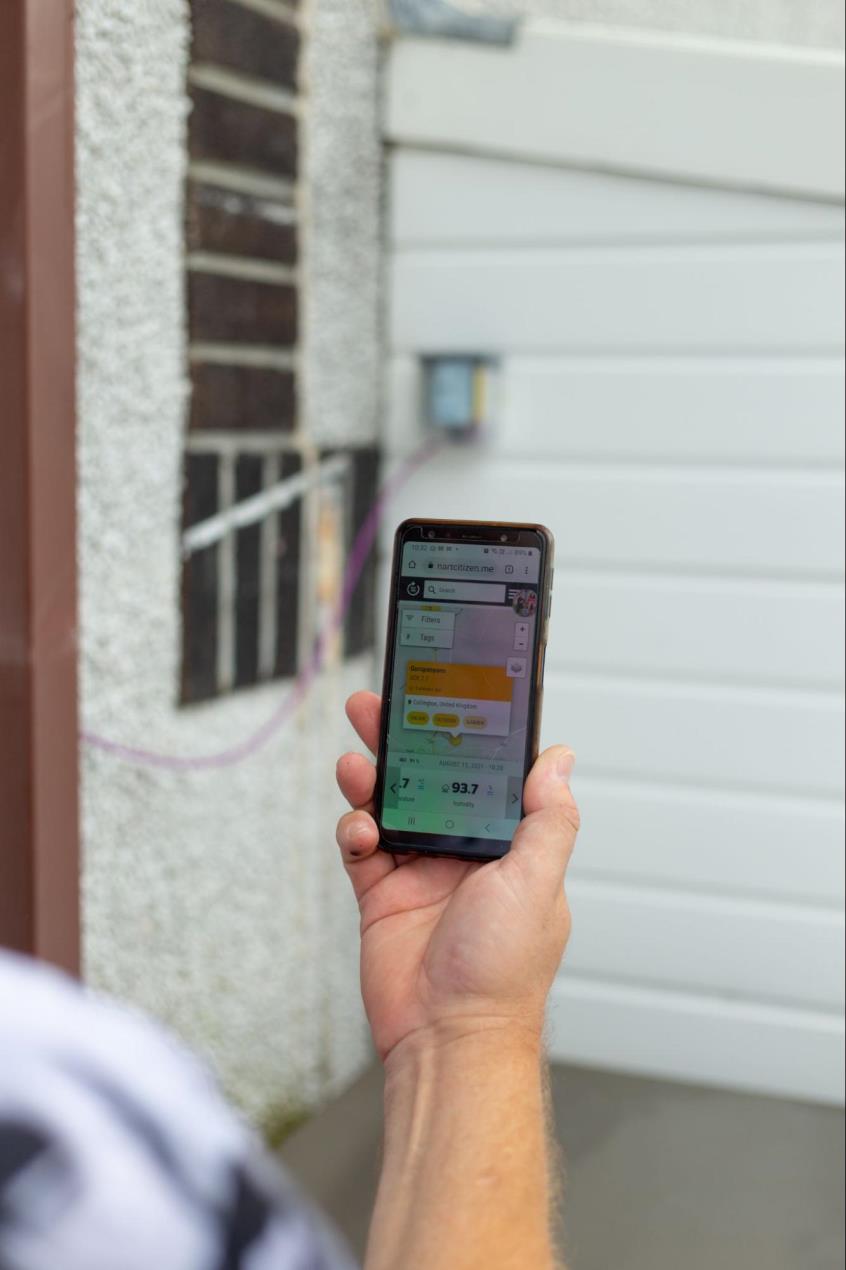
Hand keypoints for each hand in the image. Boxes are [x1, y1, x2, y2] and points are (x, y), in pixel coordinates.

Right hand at [336, 692, 579, 1063]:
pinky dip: (354, 830)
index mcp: (507, 846)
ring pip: (390, 805)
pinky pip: (361, 846)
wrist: (447, 1038)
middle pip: (429, 780)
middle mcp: (463, 853)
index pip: (484, 775)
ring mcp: (420, 872)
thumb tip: (559, 759)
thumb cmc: (502, 972)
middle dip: (402, 742)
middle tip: (376, 707)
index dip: (463, 736)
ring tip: (356, 761)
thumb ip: (547, 820)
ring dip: (371, 778)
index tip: (445, 696)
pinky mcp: (382, 894)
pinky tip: (358, 830)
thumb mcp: (537, 885)